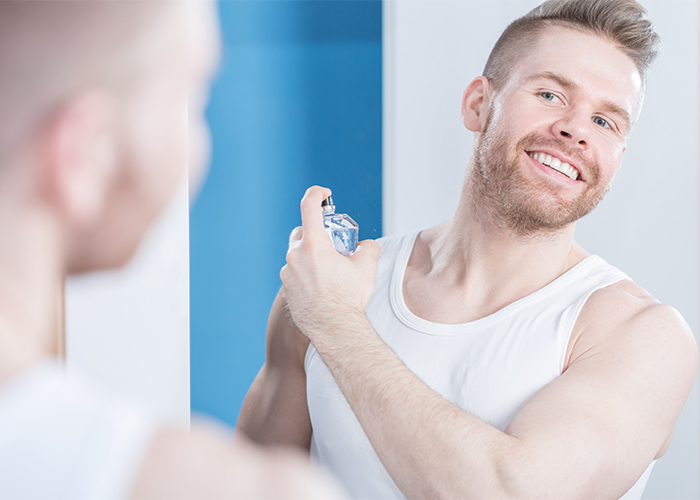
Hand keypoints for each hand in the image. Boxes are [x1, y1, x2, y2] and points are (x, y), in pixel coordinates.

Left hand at [280, 186, 380, 344]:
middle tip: (332, 244)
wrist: (335, 329)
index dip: (317, 194)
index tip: (325, 195)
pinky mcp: (286, 288)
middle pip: (301, 231)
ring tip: (329, 270)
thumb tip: (366, 247)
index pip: (309, 206)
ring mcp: (288, 273)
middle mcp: (295, 256)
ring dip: (310, 255)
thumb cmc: (348, 299)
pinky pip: (295, 272)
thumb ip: (368, 249)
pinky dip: (305, 273)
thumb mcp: (367, 267)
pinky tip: (320, 285)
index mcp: (313, 245)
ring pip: (297, 254)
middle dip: (316, 233)